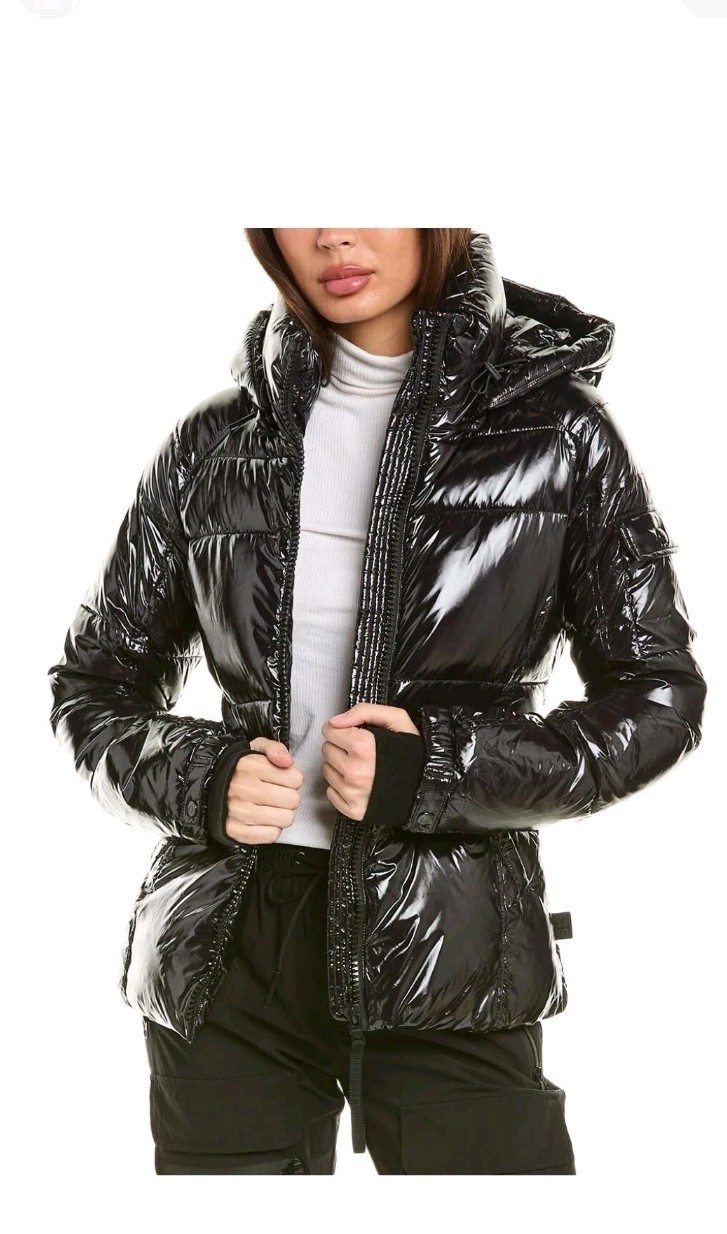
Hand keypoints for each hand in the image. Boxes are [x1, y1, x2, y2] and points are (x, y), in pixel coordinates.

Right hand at [221, 737, 303, 844]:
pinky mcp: (237, 831)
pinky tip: (262, 818)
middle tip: (276, 794)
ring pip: (286, 819)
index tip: (281, 780)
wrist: (207, 787)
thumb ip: (276, 748)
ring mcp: (239, 812)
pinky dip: (271, 828)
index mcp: (251, 766)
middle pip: (293, 800)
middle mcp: (244, 789)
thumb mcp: (256, 748)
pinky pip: (272, 835)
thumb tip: (288, 763)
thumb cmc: (238, 769)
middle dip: (288, 797)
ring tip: (269, 806)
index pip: (296, 779)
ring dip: (281, 813)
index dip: (292, 779)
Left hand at [321, 703, 420, 820]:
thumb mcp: (397, 720)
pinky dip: (341, 786)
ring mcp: (353, 793)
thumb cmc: (412, 754)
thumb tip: (335, 721)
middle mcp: (355, 771)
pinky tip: (358, 782)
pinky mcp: (353, 810)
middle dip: (340, 747)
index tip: (351, 733)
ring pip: (327, 770)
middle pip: (327, 750)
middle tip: (359, 751)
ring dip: (339, 766)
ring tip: (361, 766)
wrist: (427, 788)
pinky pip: (331, 792)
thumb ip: (364, 711)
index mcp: (363, 746)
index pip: (329, 730)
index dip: (340, 729)